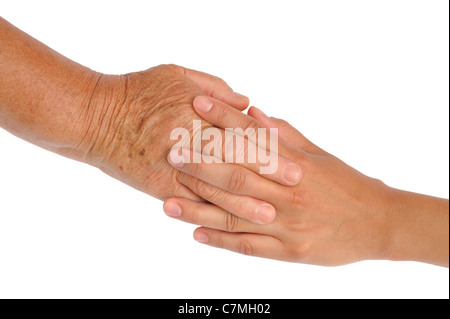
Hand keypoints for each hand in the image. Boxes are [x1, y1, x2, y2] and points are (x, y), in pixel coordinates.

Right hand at [0, 18, 300, 220]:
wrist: (94, 116)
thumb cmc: (137, 90)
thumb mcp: (176, 75)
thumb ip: (215, 88)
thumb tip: (247, 103)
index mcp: (197, 114)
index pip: (241, 133)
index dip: (269, 148)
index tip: (292, 161)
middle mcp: (188, 143)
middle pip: (234, 164)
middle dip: (265, 179)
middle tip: (293, 192)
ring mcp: (173, 169)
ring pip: (214, 191)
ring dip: (243, 205)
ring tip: (268, 217)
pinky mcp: (159, 187)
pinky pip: (188, 203)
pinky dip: (209, 214)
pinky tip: (228, 226)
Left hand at [164, 97, 448, 266]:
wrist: (379, 223)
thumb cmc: (347, 185)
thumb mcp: (319, 155)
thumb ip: (284, 135)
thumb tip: (253, 112)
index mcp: (296, 166)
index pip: (252, 137)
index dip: (223, 119)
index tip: (197, 104)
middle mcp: (287, 194)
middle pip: (237, 176)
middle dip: (201, 163)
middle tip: (171, 152)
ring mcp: (286, 225)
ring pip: (235, 214)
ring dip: (199, 206)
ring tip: (167, 202)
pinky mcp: (288, 251)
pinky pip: (249, 247)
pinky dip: (221, 241)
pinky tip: (196, 234)